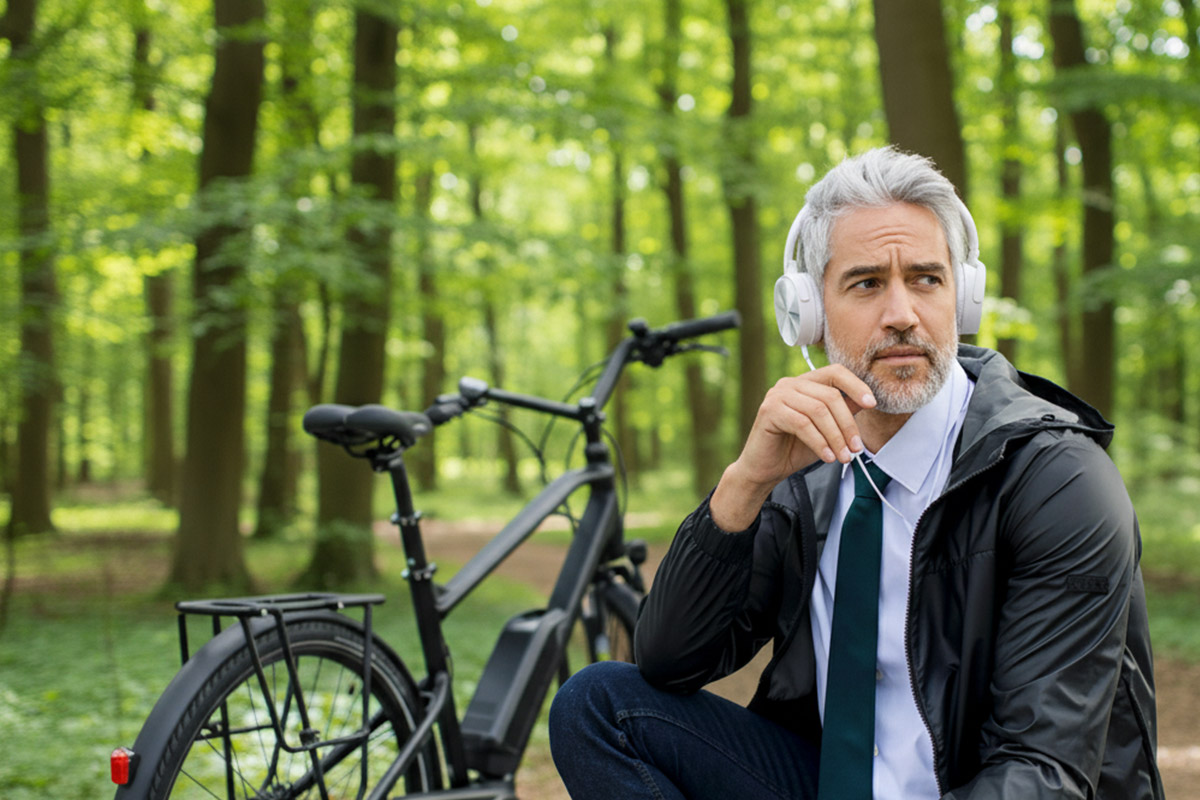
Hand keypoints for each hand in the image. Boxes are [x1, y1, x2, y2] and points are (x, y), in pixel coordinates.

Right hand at [710, 365, 875, 530]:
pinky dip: (819, 442)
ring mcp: (777, 395)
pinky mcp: (769, 410)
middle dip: (848, 424)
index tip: (872, 404)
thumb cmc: (794, 448)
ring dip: (836, 437)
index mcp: (804, 383)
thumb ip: (843, 412)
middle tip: (856, 449)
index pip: (835, 372)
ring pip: (818, 411)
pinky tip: (827, 457)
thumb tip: (868, 401)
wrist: (764, 469)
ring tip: (844, 458)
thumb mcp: (827, 429)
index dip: (856, 385)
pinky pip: (802, 424)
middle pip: (830, 396)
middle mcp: (789, 384)